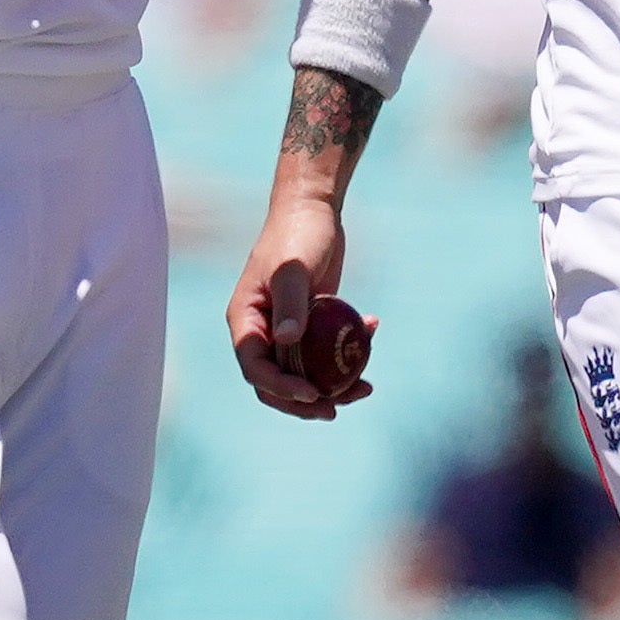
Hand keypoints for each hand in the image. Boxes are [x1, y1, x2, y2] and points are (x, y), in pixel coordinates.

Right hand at [227, 194, 364, 419]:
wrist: (313, 210)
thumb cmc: (297, 235)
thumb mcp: (293, 268)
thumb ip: (290, 304)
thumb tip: (285, 342)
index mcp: (245, 319)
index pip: (255, 368)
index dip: (280, 388)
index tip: (314, 394)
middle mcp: (262, 329)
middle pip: (275, 381)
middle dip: (305, 402)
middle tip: (337, 409)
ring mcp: (285, 328)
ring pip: (302, 373)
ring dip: (332, 386)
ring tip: (365, 388)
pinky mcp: (309, 322)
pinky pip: (324, 352)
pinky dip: (348, 353)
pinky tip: (374, 329)